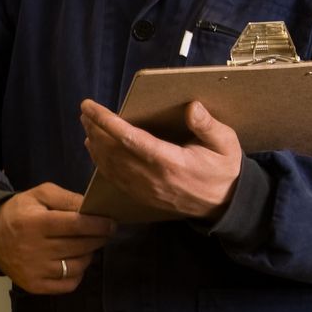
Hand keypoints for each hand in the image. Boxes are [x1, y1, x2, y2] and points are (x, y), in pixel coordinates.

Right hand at [0, 183, 115, 293]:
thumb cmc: (19, 212)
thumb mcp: (39, 195)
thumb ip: (67, 198)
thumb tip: (93, 209)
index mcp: (36, 223)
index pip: (76, 225)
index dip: (99, 224)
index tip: (111, 223)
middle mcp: (34, 249)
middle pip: (80, 246)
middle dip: (98, 238)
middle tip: (103, 233)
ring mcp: (35, 270)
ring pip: (78, 266)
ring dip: (88, 255)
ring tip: (86, 246)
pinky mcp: (34, 285)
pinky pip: (68, 284)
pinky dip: (77, 273)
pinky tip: (74, 261)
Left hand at [80, 99, 242, 219]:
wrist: (224, 205)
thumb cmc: (224, 169)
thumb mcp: (226, 144)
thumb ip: (207, 126)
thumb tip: (191, 106)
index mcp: (170, 162)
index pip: (129, 139)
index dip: (106, 122)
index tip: (89, 107)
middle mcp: (152, 177)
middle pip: (113, 151)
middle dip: (96, 130)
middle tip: (85, 112)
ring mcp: (145, 189)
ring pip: (110, 166)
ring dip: (95, 145)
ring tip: (87, 125)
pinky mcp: (142, 195)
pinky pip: (115, 178)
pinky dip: (101, 162)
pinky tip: (95, 149)